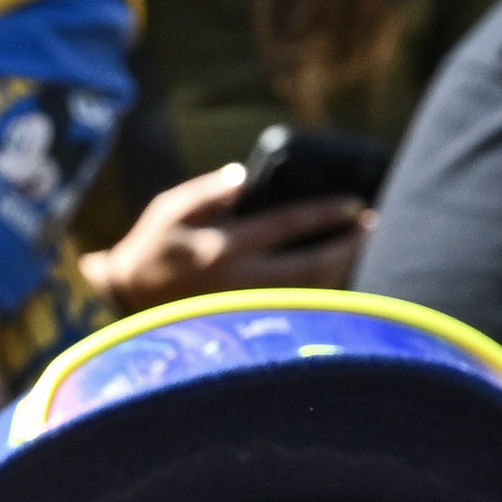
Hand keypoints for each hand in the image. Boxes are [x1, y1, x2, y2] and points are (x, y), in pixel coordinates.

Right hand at [79, 162, 367, 306]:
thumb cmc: (150, 249)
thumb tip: (246, 178)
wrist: (128, 300)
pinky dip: (322, 288)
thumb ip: (207, 191)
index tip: (355, 204)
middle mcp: (241, 282)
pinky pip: (298, 305)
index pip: (287, 224)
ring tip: (362, 246)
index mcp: (223, 248)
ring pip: (310, 291)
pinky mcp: (249, 322)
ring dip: (342, 268)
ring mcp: (248, 308)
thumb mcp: (168, 210)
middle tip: (373, 226)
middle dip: (348, 246)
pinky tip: (338, 271)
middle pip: (312, 266)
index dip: (325, 213)